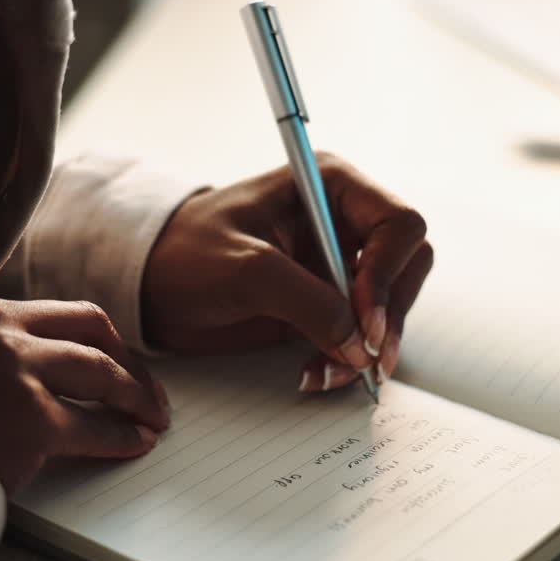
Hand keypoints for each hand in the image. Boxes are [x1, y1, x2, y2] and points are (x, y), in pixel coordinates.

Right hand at [0, 296, 168, 494]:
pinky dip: (121, 436)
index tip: (117, 356)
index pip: (60, 312)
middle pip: (92, 328)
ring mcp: (15, 370)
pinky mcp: (28, 418)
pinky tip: (136, 444)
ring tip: (154, 417)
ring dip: (136, 396)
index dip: (100, 338)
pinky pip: (92, 427)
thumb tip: (44, 361)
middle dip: (129, 359)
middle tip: (148, 388)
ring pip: (100, 373)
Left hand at [142, 153, 432, 391]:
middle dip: (389, 318)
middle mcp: (345, 221)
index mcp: (331, 186)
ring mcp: (340, 264)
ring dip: (369, 348)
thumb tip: (360, 344)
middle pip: (408, 268)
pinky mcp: (329, 303)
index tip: (365, 321)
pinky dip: (349, 361)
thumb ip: (307, 301)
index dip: (389, 275)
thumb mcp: (244, 270)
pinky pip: (363, 336)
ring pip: (392, 309)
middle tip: (363, 358)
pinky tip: (317, 374)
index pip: (399, 224)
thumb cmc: (184, 254)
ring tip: (329, 374)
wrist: (151, 286)